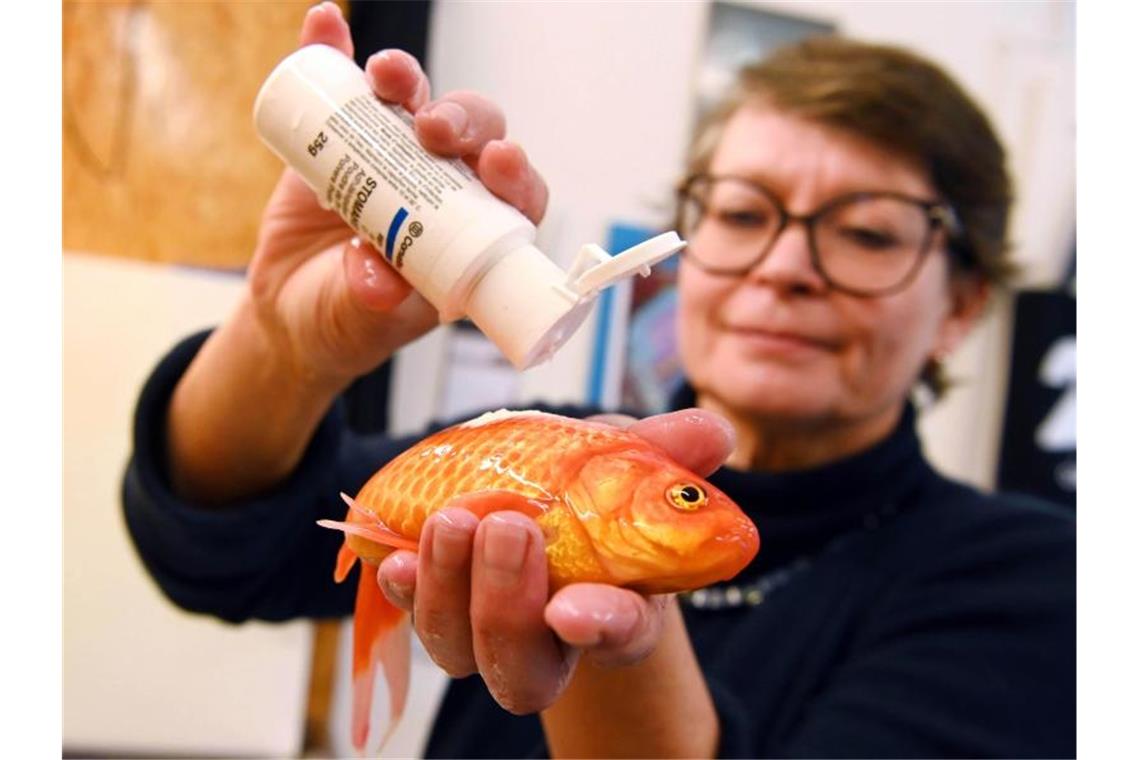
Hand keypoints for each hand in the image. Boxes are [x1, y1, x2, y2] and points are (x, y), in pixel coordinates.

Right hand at [165, 3, 552, 502]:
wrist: (286, 312)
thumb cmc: (343, 323)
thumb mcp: (359, 324)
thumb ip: (370, 305)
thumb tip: (377, 280)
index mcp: (470, 238)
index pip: (514, 198)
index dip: (516, 175)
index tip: (499, 161)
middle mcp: (443, 191)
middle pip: (472, 136)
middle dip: (461, 120)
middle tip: (432, 129)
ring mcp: (395, 157)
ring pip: (417, 103)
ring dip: (408, 81)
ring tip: (386, 77)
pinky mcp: (345, 136)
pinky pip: (346, 87)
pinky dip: (336, 51)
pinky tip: (326, 26)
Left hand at [376, 409, 735, 713]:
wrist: (550, 505)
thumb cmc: (597, 494)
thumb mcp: (631, 464)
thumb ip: (666, 451)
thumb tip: (713, 430)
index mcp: (618, 610)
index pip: (618, 634)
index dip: (599, 627)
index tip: (572, 610)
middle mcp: (549, 640)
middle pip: (522, 667)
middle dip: (505, 605)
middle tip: (507, 529)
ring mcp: (487, 631)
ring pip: (458, 649)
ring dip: (449, 587)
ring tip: (452, 520)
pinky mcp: (440, 606)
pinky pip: (413, 616)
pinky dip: (404, 588)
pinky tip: (395, 555)